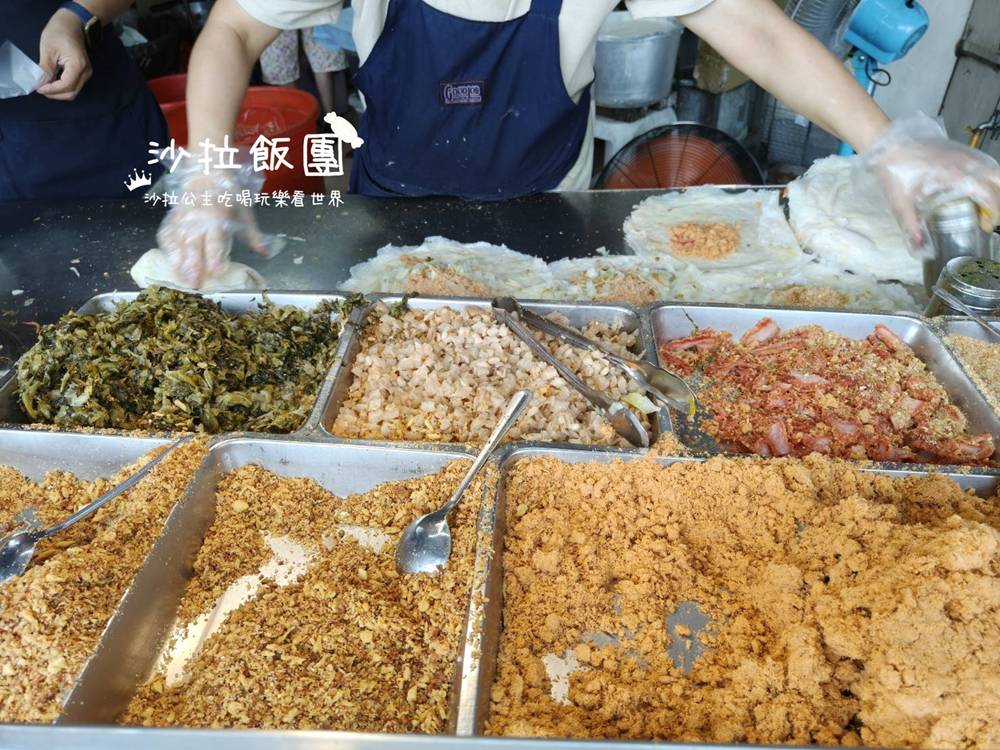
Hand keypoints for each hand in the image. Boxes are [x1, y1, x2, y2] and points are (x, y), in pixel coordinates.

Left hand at [35, 8, 91, 100]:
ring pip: (73, 91)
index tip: (38, 88)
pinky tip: (52, 82)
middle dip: (55, 94)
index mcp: (78, 66)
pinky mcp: (84, 73)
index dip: (51, 90)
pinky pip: (74, 86)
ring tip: (45, 86)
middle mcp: (85, 73)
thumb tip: (40, 84)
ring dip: (59, 92)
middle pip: (71, 93)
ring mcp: (86, 74)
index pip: (66, 86)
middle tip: (40, 89)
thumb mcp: (48, 49)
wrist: (73, 24)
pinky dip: (63, 88)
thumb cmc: (59, 33)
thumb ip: (45, 69)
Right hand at [156, 168, 271, 288]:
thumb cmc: (228, 194)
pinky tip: (170, 263)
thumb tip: (264, 253)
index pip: (216, 239)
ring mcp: (183, 217)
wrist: (207, 172)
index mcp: (218, 214)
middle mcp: (198, 216)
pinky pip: (167, 234)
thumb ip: (252, 234)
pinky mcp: (173, 217)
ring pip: (178, 241)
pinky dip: (168, 249)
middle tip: (195, 284)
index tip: (217, 273)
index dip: (215, 256)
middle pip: (194, 243)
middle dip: (193, 264)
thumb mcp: (245, 211)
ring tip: (181, 279)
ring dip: (178, 261)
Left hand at [863, 113, 999, 251]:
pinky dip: (987, 179)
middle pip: (998, 179)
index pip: (988, 193)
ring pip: (994, 170)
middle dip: (998, 200)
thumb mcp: (900, 202)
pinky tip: (974, 192)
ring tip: (982, 208)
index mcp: (955, 175)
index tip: (987, 226)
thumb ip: (911, 226)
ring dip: (994, 189)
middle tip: (987, 217)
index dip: (994, 211)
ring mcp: (965, 154)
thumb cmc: (895, 170)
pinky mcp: (961, 152)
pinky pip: (984, 164)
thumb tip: (919, 247)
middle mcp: (966, 162)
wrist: (888, 144)